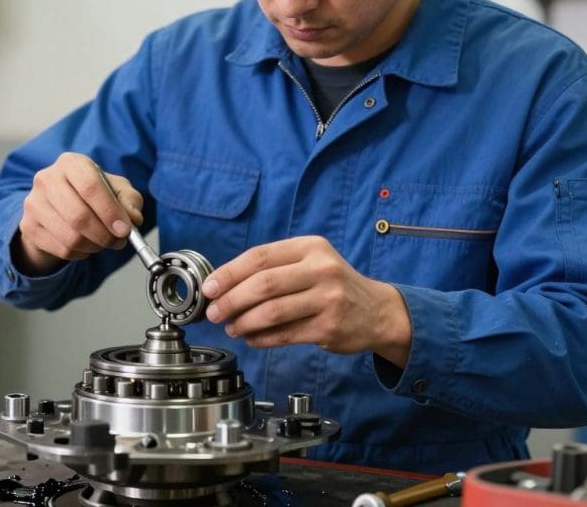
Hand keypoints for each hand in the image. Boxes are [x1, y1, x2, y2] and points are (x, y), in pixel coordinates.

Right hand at [12, 152, 143, 275]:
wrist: (57, 206)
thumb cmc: (91, 195)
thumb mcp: (116, 190)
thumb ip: (129, 200)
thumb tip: (132, 219)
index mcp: (71, 163)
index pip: (90, 186)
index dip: (110, 211)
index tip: (125, 230)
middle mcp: (47, 179)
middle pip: (78, 216)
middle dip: (104, 235)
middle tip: (118, 241)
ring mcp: (34, 203)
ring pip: (71, 237)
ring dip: (94, 246)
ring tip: (103, 242)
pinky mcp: (28, 226)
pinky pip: (62, 249)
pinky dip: (80, 253)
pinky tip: (85, 245)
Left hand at [202, 236, 412, 367]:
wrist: (377, 311)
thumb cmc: (334, 285)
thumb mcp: (310, 262)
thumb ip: (274, 268)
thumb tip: (224, 285)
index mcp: (311, 247)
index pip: (260, 256)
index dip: (229, 273)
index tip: (209, 288)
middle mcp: (321, 269)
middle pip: (263, 284)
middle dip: (231, 300)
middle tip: (214, 312)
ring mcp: (328, 299)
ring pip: (272, 312)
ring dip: (244, 322)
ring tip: (232, 327)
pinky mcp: (329, 327)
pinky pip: (284, 334)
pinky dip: (261, 338)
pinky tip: (252, 338)